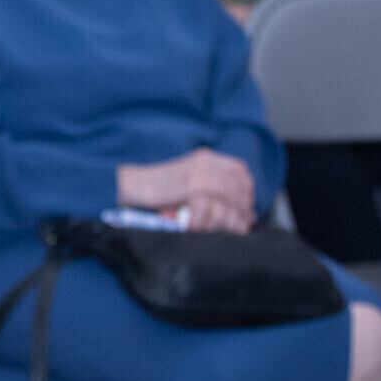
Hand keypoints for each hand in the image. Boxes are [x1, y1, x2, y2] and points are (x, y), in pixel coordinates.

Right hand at [118, 147, 255, 231]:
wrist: (133, 185)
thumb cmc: (156, 188)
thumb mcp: (186, 178)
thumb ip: (208, 184)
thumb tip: (233, 203)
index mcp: (204, 157)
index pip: (239, 169)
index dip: (247, 187)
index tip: (246, 203)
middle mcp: (204, 162)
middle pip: (240, 181)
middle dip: (247, 201)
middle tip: (245, 218)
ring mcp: (199, 173)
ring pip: (233, 191)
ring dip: (239, 209)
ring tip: (237, 223)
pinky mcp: (192, 186)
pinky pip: (220, 198)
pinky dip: (228, 211)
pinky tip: (226, 222)